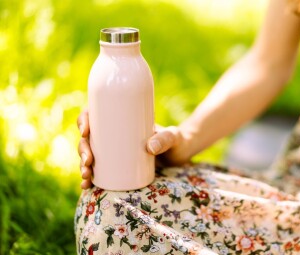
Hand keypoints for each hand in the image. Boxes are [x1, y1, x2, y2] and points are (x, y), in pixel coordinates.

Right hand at [77, 110, 191, 189]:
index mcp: (122, 121)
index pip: (97, 115)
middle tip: (88, 161)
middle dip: (82, 150)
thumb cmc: (176, 140)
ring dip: (82, 166)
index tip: (86, 131)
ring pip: (90, 155)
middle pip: (89, 138)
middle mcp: (114, 135)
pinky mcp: (118, 167)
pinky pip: (99, 171)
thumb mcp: (172, 136)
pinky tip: (86, 186)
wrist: (181, 155)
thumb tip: (150, 147)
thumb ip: (165, 139)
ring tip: (86, 178)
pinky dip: (90, 179)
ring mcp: (115, 152)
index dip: (84, 120)